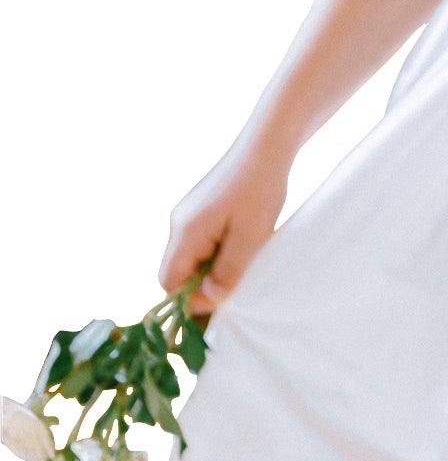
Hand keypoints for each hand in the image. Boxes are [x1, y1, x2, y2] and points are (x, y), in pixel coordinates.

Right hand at [159, 135, 291, 321]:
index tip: (216, 314)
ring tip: (238, 280)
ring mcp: (187, 214)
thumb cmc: (260, 191)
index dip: (188, 303)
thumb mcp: (250, 239)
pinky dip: (212, 257)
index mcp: (185, 233)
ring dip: (208, 273)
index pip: (169, 283)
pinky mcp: (200, 209)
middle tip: (228, 304)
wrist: (266, 146)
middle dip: (198, 291)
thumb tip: (208, 301)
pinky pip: (198, 243)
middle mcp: (178, 224)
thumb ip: (227, 273)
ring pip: (189, 258)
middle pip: (176, 272)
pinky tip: (237, 256)